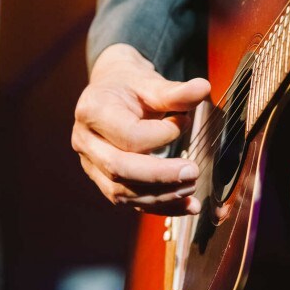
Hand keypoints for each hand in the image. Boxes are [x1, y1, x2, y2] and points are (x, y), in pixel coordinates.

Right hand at [72, 44, 210, 214]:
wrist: (111, 93)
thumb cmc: (129, 87)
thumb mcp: (150, 83)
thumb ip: (176, 91)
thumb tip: (203, 88)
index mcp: (93, 112)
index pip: (129, 136)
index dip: (162, 135)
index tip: (184, 122)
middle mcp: (86, 142)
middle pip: (119, 169)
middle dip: (160, 176)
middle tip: (193, 172)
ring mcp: (91, 165)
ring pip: (122, 192)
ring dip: (161, 195)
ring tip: (192, 188)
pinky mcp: (104, 181)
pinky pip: (130, 201)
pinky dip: (161, 206)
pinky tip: (187, 205)